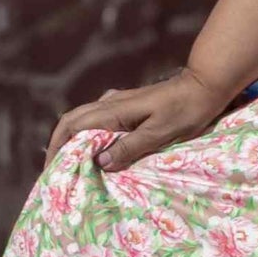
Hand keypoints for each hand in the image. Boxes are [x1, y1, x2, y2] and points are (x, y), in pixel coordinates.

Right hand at [45, 64, 230, 172]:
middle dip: (60, 144)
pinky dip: (89, 134)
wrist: (205, 86)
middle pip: (72, 121)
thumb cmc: (186, 111)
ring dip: (73, 139)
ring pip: (84, 118)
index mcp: (114, 110)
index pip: (72, 126)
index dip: (58, 147)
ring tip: (72, 163)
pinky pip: (99, 118)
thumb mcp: (160, 133)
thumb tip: (100, 163)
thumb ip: (130, 147)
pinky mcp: (129, 104)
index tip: (52, 169)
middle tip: (57, 170)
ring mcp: (119, 102)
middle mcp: (110, 103)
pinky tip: (96, 149)